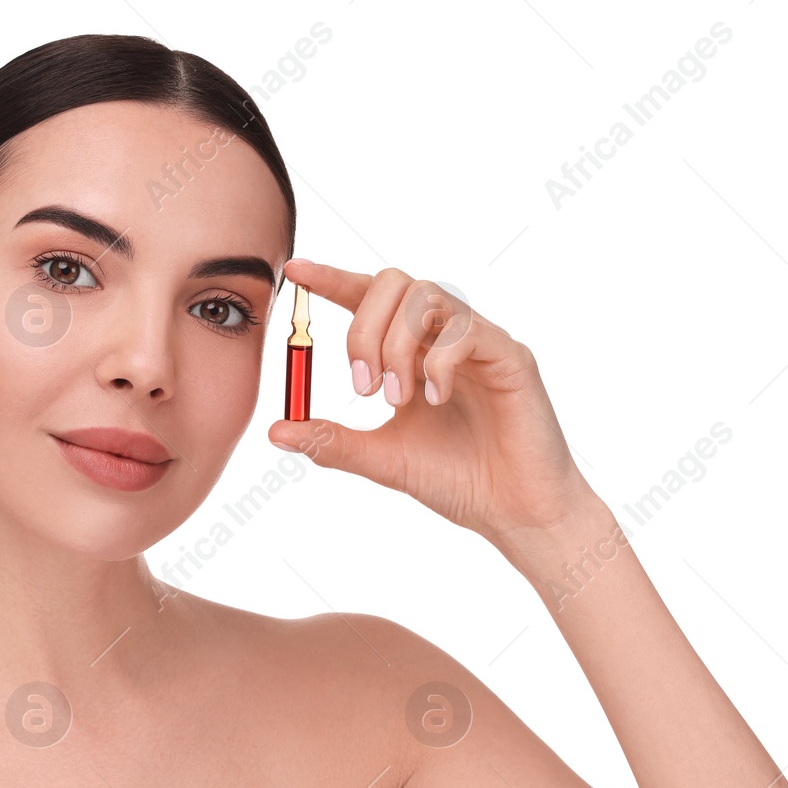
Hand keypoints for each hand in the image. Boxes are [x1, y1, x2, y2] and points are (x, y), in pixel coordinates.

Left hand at [266, 260, 601, 549]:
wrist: (512, 514)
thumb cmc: (457, 480)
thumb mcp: (381, 459)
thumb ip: (330, 440)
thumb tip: (275, 431)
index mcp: (412, 350)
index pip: (368, 298)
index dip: (331, 280)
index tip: (294, 273)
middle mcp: (445, 335)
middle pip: (395, 283)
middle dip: (364, 328)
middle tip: (362, 387)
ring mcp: (479, 341)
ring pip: (428, 296)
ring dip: (397, 345)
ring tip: (397, 399)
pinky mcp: (510, 356)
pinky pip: (466, 330)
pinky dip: (437, 362)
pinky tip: (434, 400)